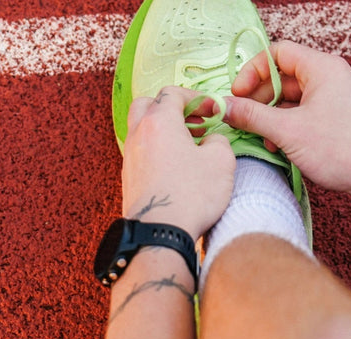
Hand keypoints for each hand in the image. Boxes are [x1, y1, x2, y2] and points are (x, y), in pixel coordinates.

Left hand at [122, 86, 235, 240]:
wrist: (158, 233)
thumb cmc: (190, 195)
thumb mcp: (221, 161)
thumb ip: (218, 141)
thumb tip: (210, 141)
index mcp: (158, 122)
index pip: (172, 94)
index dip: (196, 97)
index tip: (213, 110)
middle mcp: (138, 135)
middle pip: (148, 105)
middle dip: (172, 107)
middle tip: (195, 121)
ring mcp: (130, 157)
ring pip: (143, 129)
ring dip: (165, 129)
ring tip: (191, 144)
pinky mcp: (128, 177)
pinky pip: (141, 151)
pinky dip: (157, 147)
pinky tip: (177, 164)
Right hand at [225, 41, 350, 194]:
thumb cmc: (342, 149)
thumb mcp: (287, 130)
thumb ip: (251, 116)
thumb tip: (222, 107)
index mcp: (322, 68)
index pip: (278, 53)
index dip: (252, 71)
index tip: (237, 95)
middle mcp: (331, 77)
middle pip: (283, 76)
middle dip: (258, 97)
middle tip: (242, 118)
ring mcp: (336, 97)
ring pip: (292, 97)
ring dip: (271, 115)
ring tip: (261, 137)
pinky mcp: (338, 116)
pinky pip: (304, 112)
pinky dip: (287, 125)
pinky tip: (279, 145)